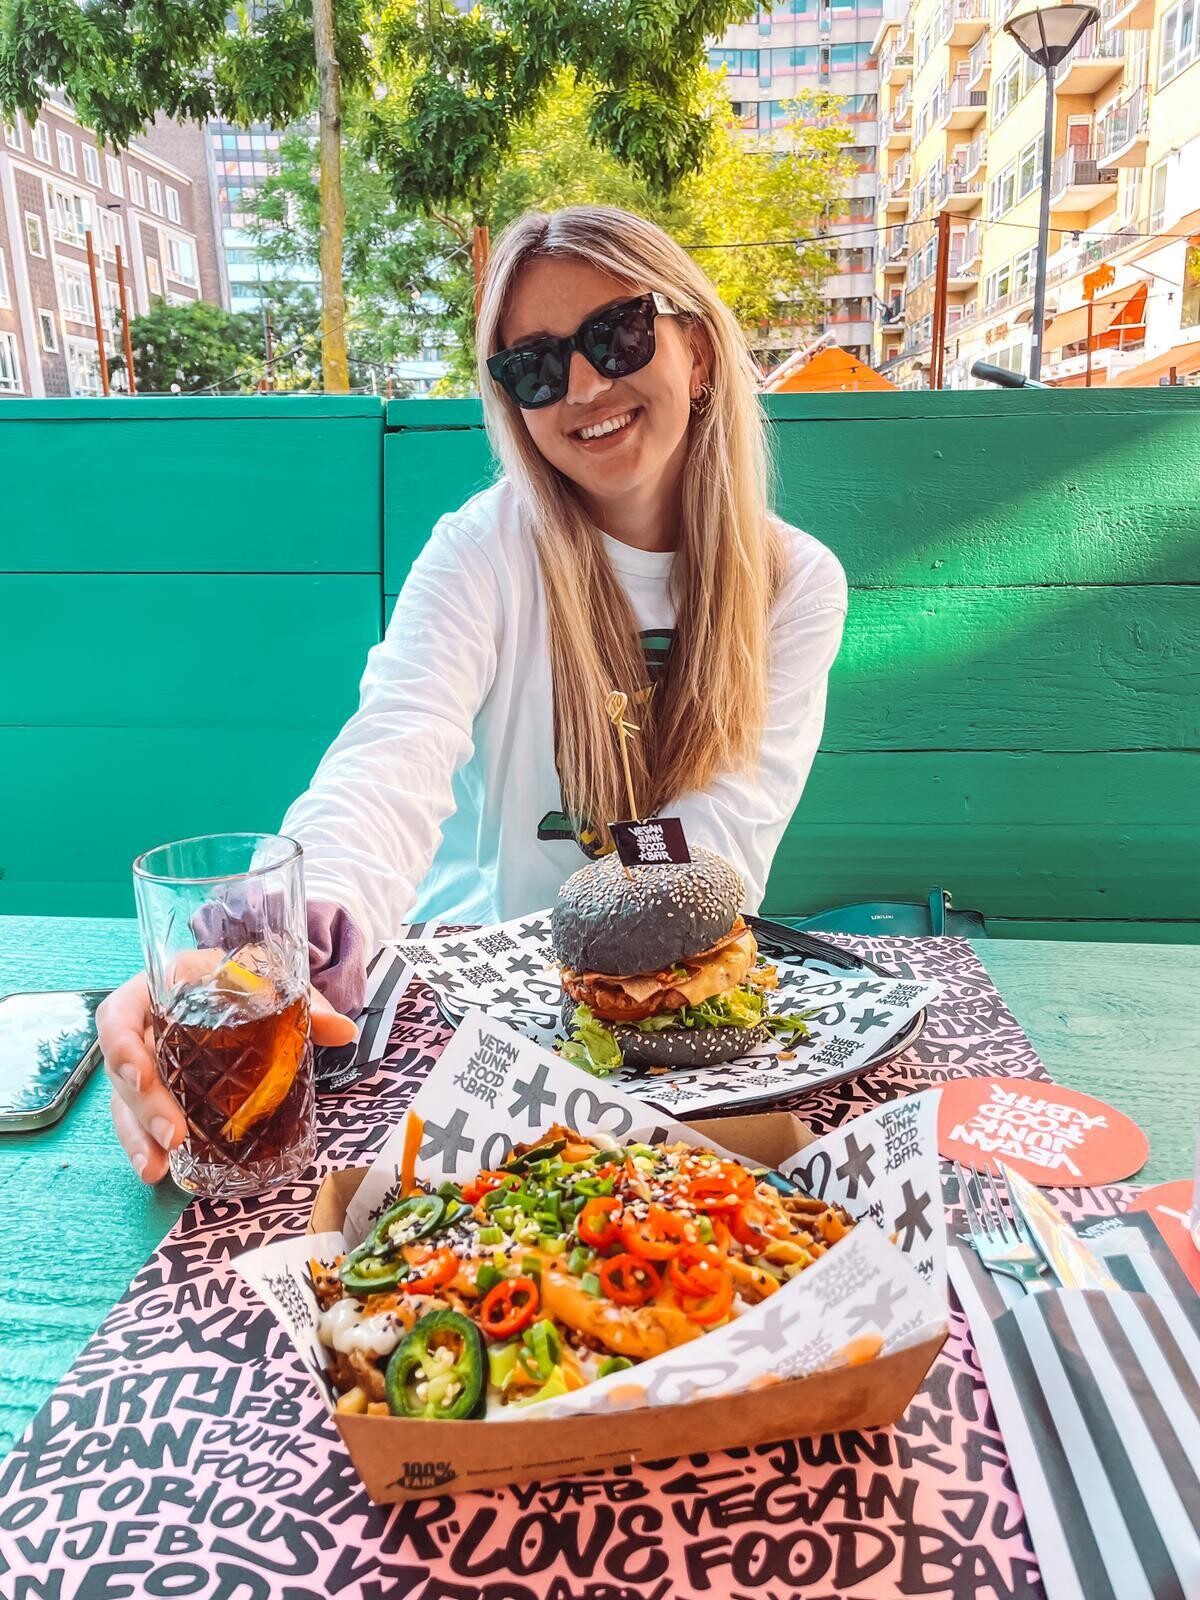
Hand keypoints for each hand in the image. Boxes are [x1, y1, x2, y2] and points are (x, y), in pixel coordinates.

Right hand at [100, 967, 356, 1182]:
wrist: (244, 991)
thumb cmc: (248, 985)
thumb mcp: (272, 986)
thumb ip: (305, 1006)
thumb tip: (344, 1030)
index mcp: (161, 990)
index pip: (121, 1012)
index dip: (121, 1044)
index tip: (142, 1074)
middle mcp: (143, 1027)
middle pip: (123, 1067)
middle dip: (144, 1105)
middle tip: (173, 1135)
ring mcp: (145, 1062)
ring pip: (125, 1101)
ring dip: (138, 1136)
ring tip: (157, 1166)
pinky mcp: (153, 1093)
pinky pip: (137, 1120)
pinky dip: (144, 1146)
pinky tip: (156, 1171)